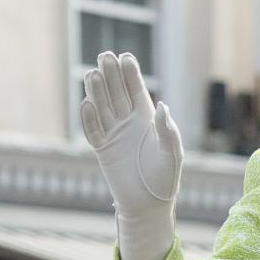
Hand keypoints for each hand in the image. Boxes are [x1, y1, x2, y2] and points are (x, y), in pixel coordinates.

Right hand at [81, 52, 181, 259]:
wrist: (149, 204)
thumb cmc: (166, 177)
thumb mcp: (172, 153)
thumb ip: (168, 130)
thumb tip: (161, 106)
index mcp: (147, 119)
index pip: (136, 91)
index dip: (130, 74)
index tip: (125, 57)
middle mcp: (128, 123)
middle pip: (117, 94)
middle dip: (111, 75)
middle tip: (104, 56)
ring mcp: (114, 135)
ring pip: (102, 108)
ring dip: (97, 92)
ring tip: (92, 73)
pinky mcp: (102, 150)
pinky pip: (93, 131)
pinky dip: (89, 118)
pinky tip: (86, 103)